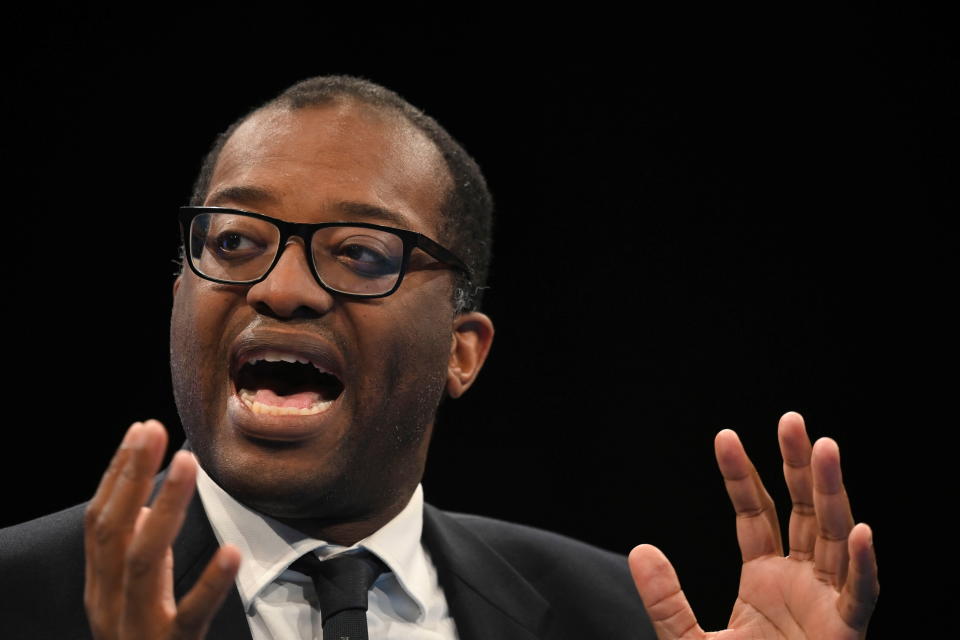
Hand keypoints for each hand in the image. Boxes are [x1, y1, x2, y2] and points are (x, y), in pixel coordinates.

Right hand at [84, 420, 241, 639]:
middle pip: (114, 533)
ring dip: (167, 510)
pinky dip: (208, 582)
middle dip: (131, 477)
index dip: (117, 474)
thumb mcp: (136, 597)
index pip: (101, 522)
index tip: (141, 430)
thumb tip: (157, 495)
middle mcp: (110, 605)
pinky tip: (231, 552)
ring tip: (189, 466)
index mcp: (101, 587)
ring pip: (144, 563)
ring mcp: (138, 629)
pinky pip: (189, 615)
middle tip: (155, 431)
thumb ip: (141, 552)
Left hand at [628, 412, 878, 638]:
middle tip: (792, 420)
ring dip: (832, 495)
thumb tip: (639, 550)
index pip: (754, 514)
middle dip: (797, 467)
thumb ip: (666, 601)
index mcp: (763, 579)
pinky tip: (860, 532)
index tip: (724, 437)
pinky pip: (859, 597)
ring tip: (825, 447)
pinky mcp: (844, 634)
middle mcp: (799, 582)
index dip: (742, 476)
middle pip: (801, 513)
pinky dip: (862, 568)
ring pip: (834, 539)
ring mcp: (825, 604)